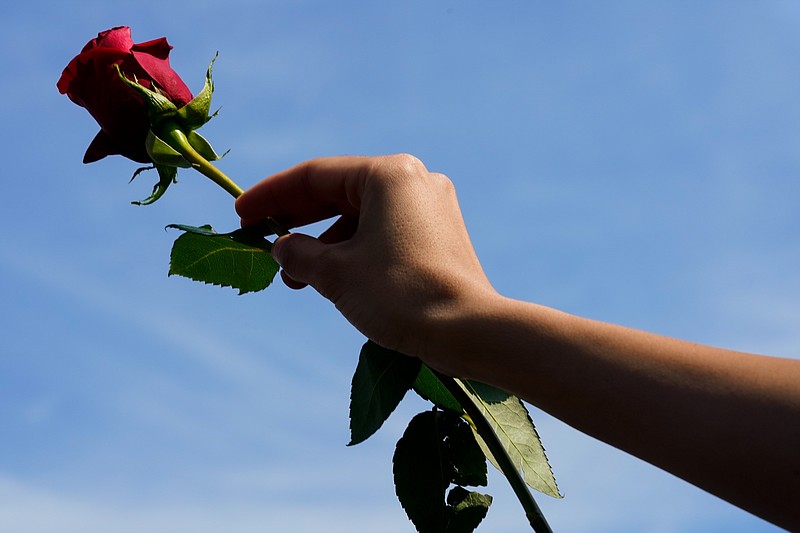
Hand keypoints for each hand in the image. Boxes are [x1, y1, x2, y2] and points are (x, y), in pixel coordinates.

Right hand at [235, 154, 497, 369]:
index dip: (272, 196)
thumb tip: (282, 248)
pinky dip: (354, 248)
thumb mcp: (336, 273)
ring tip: (294, 277)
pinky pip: (384, 231)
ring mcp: (432, 206)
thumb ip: (300, 254)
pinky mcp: (440, 234)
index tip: (241, 214)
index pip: (316, 176)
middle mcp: (414, 180)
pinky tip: (331, 275)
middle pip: (339, 192)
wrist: (469, 331)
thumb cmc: (400, 296)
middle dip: (297, 219)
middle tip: (260, 238)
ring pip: (362, 215)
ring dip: (324, 242)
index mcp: (388, 174)